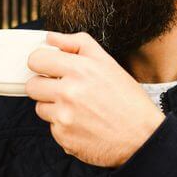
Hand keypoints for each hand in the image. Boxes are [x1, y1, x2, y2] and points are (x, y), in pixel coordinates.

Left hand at [26, 32, 164, 167]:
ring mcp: (64, 117)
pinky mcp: (64, 138)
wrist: (144, 138)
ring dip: (54, 108)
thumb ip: (77, 44)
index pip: (36, 59)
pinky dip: (64, 127)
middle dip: (45, 87)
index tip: (50, 69)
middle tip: (65, 91)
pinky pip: (52, 128)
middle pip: (32, 86)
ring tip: (79, 109)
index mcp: (79, 69)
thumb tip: (50, 37)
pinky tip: (84, 125)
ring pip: (40, 108)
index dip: (42, 64)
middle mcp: (68, 92)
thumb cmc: (127, 99)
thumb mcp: (107, 63)